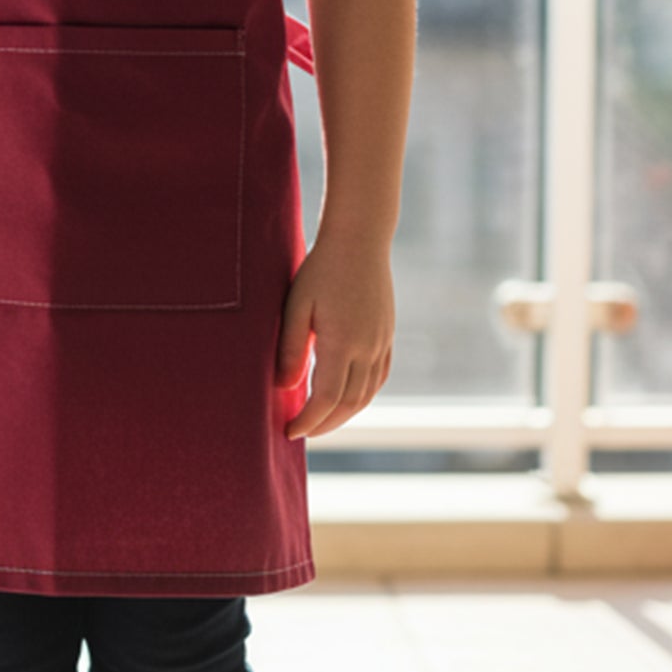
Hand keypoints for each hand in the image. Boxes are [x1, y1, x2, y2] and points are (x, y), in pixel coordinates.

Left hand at [275, 233, 394, 439]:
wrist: (360, 240)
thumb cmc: (321, 269)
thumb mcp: (296, 305)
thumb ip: (290, 348)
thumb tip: (283, 388)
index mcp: (342, 343)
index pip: (325, 399)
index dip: (308, 421)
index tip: (289, 431)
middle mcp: (367, 348)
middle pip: (348, 404)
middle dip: (324, 424)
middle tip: (301, 432)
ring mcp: (381, 343)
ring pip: (366, 394)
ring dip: (344, 414)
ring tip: (321, 421)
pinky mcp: (388, 335)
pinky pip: (379, 377)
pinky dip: (363, 395)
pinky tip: (348, 398)